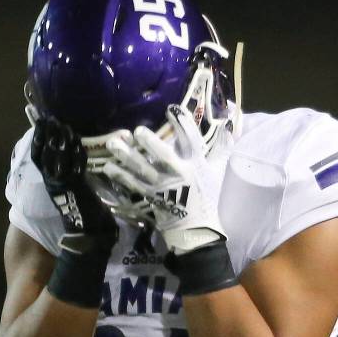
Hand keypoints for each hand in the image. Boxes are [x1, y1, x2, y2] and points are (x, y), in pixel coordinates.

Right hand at [30, 116, 116, 255]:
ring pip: (57, 157)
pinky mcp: (76, 185)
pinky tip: (76, 140)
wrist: (86, 232)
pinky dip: (75, 152)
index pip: (39, 157)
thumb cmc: (81, 210)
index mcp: (50, 181)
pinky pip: (74, 165)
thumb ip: (66, 175)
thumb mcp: (71, 189)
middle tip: (48, 118)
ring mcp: (63, 183)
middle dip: (46, 135)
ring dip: (59, 140)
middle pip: (46, 153)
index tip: (40, 124)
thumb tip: (68, 157)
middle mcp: (52, 181)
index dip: (38, 140)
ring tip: (60, 124)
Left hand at [101, 104, 231, 254]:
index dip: (182, 123)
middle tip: (138, 131)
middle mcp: (179, 174)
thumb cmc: (208, 196)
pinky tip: (107, 165)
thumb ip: (222, 148)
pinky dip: (120, 175)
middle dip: (150, 143)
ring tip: (113, 142)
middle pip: (163, 156)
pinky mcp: (150, 196)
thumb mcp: (217, 171)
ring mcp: (163, 186)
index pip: (191, 140)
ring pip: (142, 168)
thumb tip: (230, 126)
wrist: (197, 228)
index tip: (172, 108)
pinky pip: (132, 184)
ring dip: (126, 155)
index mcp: (196, 164)